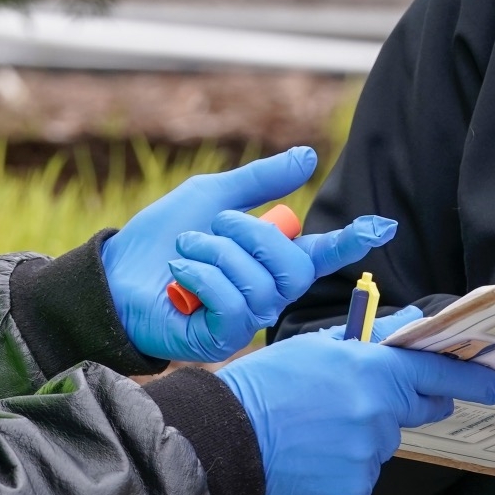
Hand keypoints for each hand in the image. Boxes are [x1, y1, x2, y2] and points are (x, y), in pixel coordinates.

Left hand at [102, 147, 394, 362]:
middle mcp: (265, 292)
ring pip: (261, 285)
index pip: (319, 252)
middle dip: (252, 236)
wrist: (113, 275)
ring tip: (186, 251)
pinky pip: (235, 305)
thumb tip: (309, 156)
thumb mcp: (212, 196)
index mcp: (267, 259)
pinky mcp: (221, 339)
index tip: (381, 226)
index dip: (350, 240)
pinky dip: (204, 278)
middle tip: (216, 225)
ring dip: (217, 255)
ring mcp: (245, 319)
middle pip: (294, 267)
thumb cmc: (158, 238)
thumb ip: (261, 181)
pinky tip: (179, 273)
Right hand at [216, 307, 494, 494]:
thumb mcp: (317, 345)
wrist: (229, 437)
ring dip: (366, 431)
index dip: (475, 379)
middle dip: (406, 402)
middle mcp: (377, 411)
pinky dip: (349, 461)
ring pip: (386, 440)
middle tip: (369, 399)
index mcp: (371, 369)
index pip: (437, 373)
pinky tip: (316, 450)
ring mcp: (368, 452)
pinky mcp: (356, 485)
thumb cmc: (268, 383)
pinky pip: (366, 469)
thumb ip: (371, 339)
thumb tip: (408, 322)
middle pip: (419, 409)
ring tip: (319, 425)